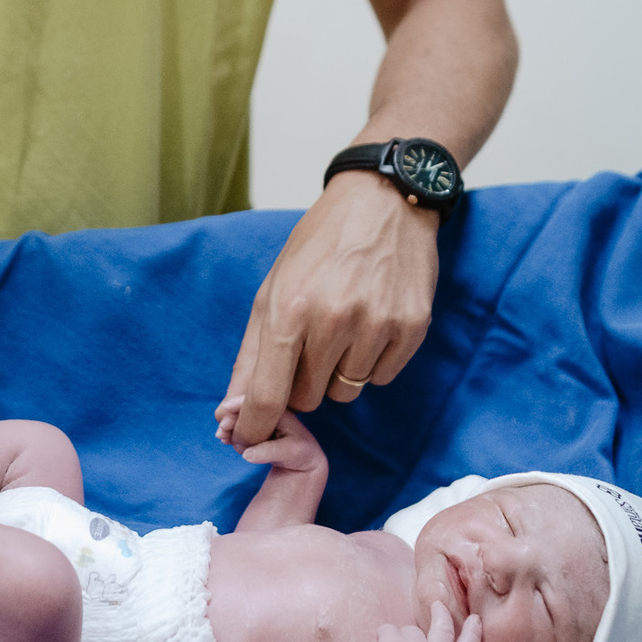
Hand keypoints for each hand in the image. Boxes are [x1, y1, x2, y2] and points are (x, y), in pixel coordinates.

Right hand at [217, 400, 326, 471]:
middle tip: (220, 435)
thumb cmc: (300, 454)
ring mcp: (264, 418)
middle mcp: (271, 410)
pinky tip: (225, 440)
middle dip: (229, 418)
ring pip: (241, 417)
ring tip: (222, 439)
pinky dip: (232, 432)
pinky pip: (241, 426)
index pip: (256, 400)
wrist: (305, 460)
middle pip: (244, 408)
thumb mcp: (288, 454)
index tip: (224, 421)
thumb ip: (268, 453)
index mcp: (280, 410)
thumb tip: (246, 455)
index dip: (238, 408)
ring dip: (228, 426)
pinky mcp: (259, 427)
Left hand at [221, 170, 438, 446]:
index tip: (246, 439)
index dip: (254, 425)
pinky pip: (380, 378)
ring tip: (342, 326)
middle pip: (307, 398)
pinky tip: (369, 324)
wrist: (383, 202)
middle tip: (308, 344)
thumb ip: (251, 354)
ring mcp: (376, 325)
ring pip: (345, 392)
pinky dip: (370, 362)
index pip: (268, 394)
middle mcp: (332, 320)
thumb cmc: (319, 245)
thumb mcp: (273, 288)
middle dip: (300, 382)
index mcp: (289, 308)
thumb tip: (230, 412)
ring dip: (337, 372)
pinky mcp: (411, 328)